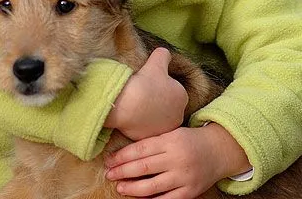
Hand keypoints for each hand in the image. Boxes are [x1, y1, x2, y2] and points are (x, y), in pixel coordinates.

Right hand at [105, 48, 187, 139]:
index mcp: (182, 96)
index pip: (174, 89)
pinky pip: (148, 129)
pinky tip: (134, 116)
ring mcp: (165, 129)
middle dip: (158, 101)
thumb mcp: (156, 61)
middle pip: (168, 106)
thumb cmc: (144, 82)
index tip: (150, 83)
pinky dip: (142, 124)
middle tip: (143, 94)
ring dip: (151, 114)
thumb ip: (163, 55)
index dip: (161, 85)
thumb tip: (164, 53)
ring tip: (137, 105)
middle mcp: (178, 115)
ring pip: (158, 118)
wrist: (127, 104)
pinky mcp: (152, 138)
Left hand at [105, 124, 250, 198]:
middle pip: (144, 168)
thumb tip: (125, 152)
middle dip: (123, 172)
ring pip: (152, 187)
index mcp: (170, 141)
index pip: (141, 149)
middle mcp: (177, 159)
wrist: (217, 151)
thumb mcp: (172, 134)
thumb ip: (153, 142)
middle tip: (109, 174)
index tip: (109, 160)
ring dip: (132, 189)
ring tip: (120, 187)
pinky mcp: (189, 192)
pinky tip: (139, 198)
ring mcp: (184, 177)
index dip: (122, 156)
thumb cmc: (188, 140)